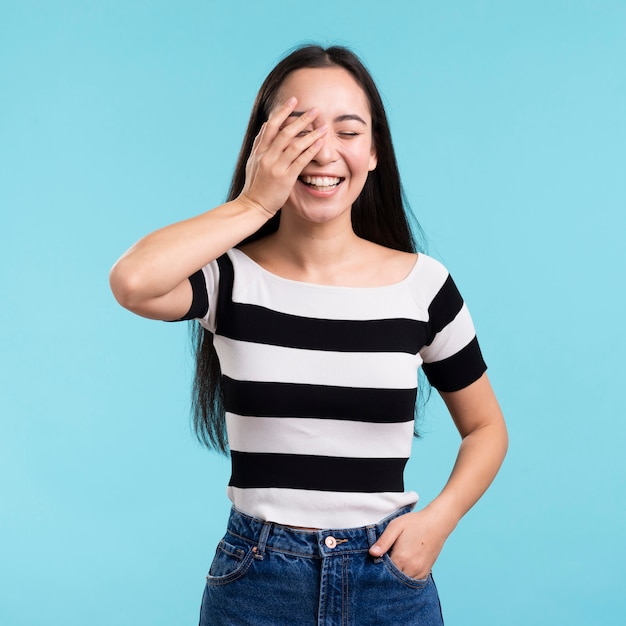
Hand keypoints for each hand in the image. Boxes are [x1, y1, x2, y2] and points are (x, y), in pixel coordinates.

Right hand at [239, 97, 327, 215]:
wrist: (252, 206)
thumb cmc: (254, 186)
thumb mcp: (252, 162)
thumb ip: (259, 143)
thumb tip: (265, 125)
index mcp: (259, 151)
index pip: (271, 126)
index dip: (282, 112)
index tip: (293, 101)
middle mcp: (267, 156)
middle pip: (285, 132)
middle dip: (301, 119)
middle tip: (315, 109)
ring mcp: (276, 167)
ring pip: (295, 145)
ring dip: (311, 134)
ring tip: (323, 126)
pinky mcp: (285, 178)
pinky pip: (300, 161)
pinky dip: (311, 151)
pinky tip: (321, 144)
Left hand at [369, 507, 455, 579]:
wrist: (436, 523)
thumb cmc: (414, 523)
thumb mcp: (395, 526)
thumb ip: (383, 541)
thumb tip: (372, 553)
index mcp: (401, 557)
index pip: (384, 571)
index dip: (378, 566)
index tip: (375, 559)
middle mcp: (411, 568)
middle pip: (393, 579)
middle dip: (386, 573)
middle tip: (383, 561)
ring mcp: (420, 572)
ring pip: (403, 582)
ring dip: (396, 577)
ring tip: (393, 563)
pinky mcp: (426, 572)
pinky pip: (412, 581)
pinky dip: (406, 577)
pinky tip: (402, 567)